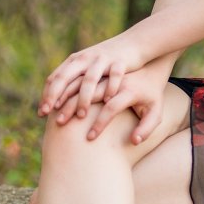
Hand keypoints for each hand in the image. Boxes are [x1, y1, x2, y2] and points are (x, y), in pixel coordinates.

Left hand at [39, 32, 146, 121]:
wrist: (133, 42)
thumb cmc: (107, 61)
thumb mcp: (87, 67)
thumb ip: (73, 80)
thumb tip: (54, 103)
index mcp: (74, 60)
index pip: (55, 78)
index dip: (46, 96)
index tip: (41, 114)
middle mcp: (85, 58)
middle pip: (66, 77)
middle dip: (56, 97)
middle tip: (53, 117)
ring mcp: (102, 59)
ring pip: (89, 79)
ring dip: (84, 98)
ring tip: (81, 116)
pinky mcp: (120, 61)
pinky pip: (114, 76)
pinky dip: (110, 88)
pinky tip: (108, 101)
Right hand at [46, 58, 174, 143]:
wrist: (149, 61)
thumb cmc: (151, 92)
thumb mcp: (156, 111)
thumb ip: (147, 128)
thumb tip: (134, 142)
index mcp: (130, 87)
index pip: (113, 106)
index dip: (101, 123)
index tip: (90, 139)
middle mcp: (112, 72)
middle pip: (89, 85)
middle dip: (72, 104)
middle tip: (60, 124)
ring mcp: (101, 66)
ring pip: (77, 76)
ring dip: (60, 92)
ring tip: (47, 113)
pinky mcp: (92, 64)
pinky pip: (71, 73)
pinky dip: (59, 85)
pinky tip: (51, 99)